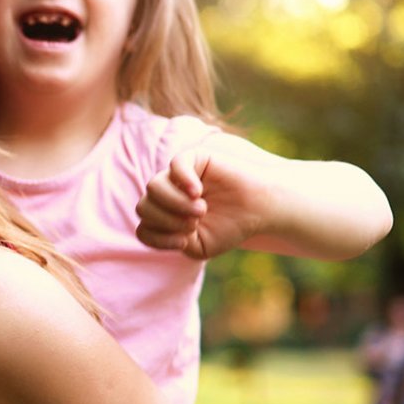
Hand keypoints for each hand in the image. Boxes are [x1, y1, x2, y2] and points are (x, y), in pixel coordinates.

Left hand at [135, 147, 268, 258]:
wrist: (260, 210)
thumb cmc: (230, 227)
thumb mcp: (199, 246)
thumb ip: (171, 241)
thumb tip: (152, 224)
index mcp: (165, 216)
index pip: (143, 228)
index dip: (159, 238)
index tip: (184, 243)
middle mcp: (167, 194)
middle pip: (143, 207)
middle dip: (167, 220)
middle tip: (195, 224)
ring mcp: (177, 175)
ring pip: (153, 187)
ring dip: (174, 204)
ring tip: (200, 211)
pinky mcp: (194, 158)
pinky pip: (174, 165)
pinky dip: (183, 180)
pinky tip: (198, 192)